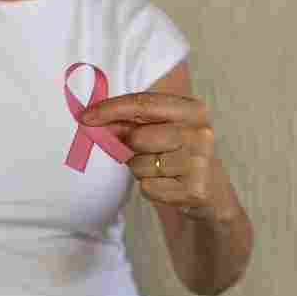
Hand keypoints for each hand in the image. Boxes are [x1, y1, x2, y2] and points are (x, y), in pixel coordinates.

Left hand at [80, 92, 237, 222]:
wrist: (211, 192)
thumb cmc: (177, 153)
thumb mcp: (161, 129)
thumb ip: (130, 121)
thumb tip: (92, 119)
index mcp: (193, 110)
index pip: (144, 103)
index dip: (110, 109)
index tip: (85, 117)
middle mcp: (201, 133)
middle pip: (138, 137)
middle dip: (129, 147)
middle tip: (143, 152)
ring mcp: (199, 163)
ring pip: (140, 165)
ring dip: (140, 169)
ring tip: (161, 170)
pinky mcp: (194, 190)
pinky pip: (147, 188)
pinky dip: (149, 188)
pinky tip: (168, 185)